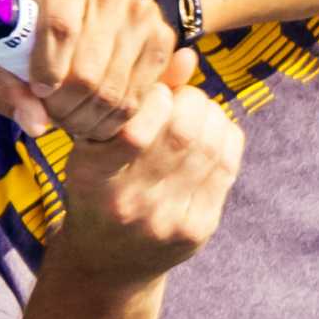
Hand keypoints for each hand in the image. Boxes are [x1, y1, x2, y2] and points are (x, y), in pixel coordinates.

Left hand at [0, 0, 194, 139]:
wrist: (85, 15)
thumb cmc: (38, 37)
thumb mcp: (10, 55)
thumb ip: (10, 89)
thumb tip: (36, 125)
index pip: (60, 28)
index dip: (47, 71)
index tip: (38, 91)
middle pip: (87, 70)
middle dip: (64, 108)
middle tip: (54, 115)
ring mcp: (141, 13)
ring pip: (113, 91)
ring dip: (88, 120)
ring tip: (72, 119)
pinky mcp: (162, 37)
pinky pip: (138, 97)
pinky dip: (114, 119)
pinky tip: (97, 116)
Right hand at [53, 83, 245, 282]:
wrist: (108, 262)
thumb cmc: (98, 189)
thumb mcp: (94, 147)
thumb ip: (137, 99)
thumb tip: (188, 56)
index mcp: (92, 178)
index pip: (136, 127)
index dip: (156, 97)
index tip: (155, 93)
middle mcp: (130, 203)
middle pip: (182, 134)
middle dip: (191, 102)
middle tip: (185, 99)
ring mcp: (167, 221)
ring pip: (210, 148)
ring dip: (211, 117)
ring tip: (198, 114)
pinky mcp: (197, 230)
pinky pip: (226, 168)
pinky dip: (225, 139)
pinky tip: (212, 135)